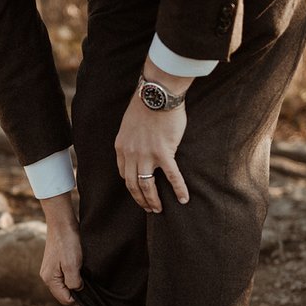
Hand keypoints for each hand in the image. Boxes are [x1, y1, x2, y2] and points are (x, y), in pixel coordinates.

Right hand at [39, 193, 82, 304]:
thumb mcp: (72, 265)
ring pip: (66, 283)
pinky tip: (79, 263)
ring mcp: (51, 270)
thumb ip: (74, 282)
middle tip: (84, 274)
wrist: (61, 222)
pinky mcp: (56, 263)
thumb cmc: (67, 242)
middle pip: (65, 292)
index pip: (65, 299)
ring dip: (76, 279)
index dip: (78, 295)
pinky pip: (66, 275)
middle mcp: (48, 277)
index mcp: (49, 279)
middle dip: (76, 288)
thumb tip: (78, 289)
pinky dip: (74, 272)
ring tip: (82, 267)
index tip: (85, 283)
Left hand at [115, 64, 192, 212]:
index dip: (130, 185)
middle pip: (132, 185)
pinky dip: (178, 189)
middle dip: (140, 199)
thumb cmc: (145, 104)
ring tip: (158, 210)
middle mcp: (131, 154)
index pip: (123, 173)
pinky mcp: (164, 153)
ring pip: (147, 186)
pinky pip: (171, 176)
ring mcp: (147, 155)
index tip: (137, 191)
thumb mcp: (129, 124)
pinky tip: (183, 199)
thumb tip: (140, 145)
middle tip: (148, 208)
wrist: (157, 95)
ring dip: (152, 200)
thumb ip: (132, 138)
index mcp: (121, 147)